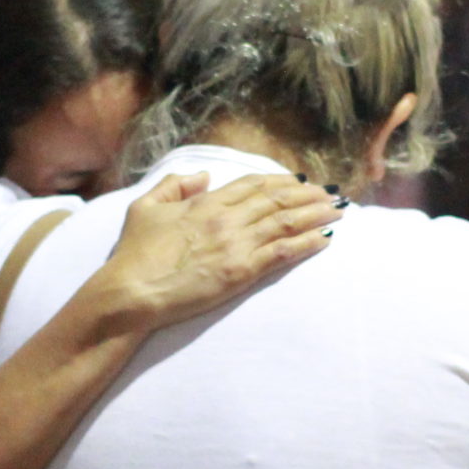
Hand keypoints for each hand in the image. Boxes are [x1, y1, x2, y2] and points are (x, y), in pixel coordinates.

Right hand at [90, 172, 336, 332]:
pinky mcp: (241, 272)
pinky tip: (325, 239)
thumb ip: (174, 185)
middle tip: (330, 193)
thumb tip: (203, 176)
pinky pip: (282, 252)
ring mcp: (235, 244)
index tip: (299, 182)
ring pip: (285, 222)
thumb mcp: (144, 208)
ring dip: (315, 214)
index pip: (252, 184)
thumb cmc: (133, 254)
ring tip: (338, 211)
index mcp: (205, 202)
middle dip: (307, 195)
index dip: (280, 181)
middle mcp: (226, 218)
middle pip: (276, 199)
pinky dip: (306, 243)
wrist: (131, 293)